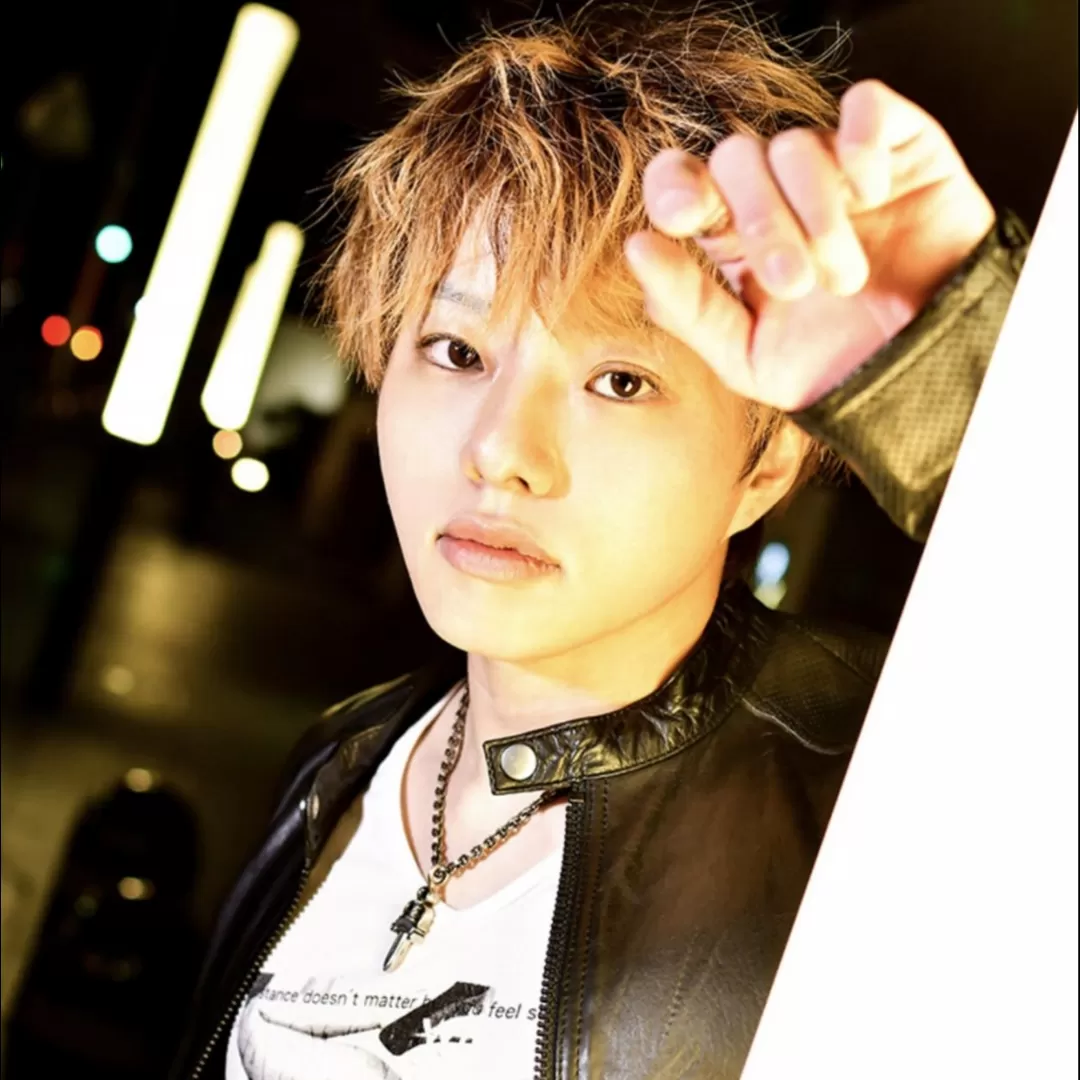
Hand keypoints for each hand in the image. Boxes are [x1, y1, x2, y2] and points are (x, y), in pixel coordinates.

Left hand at [624, 80, 995, 411]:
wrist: (924, 380)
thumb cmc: (832, 369)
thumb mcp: (744, 358)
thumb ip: (686, 308)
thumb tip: (636, 246)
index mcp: (732, 237)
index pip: (683, 179)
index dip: (674, 184)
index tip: (683, 218)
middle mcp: (779, 194)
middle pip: (736, 156)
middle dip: (760, 222)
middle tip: (793, 286)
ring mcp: (838, 168)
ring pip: (796, 143)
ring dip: (816, 214)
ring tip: (842, 278)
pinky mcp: (901, 148)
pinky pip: (867, 106)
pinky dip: (862, 144)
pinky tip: (873, 196)